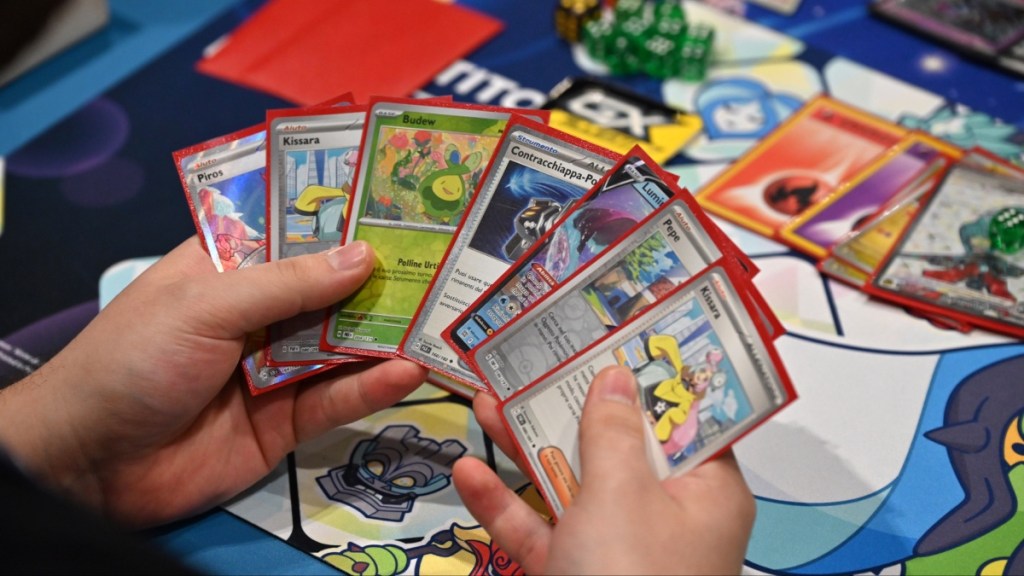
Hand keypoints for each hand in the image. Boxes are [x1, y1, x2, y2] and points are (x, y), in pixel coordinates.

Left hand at [0, 237, 425, 526]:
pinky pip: (336, 401)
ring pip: (343, 346)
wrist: (88, 466)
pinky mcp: (286, 423)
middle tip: (443, 261)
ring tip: (441, 315)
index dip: (341, 218)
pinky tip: (408, 370)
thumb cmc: (135, 359)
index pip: (294, 233)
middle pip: (330, 291)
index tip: (399, 201)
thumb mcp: (207, 304)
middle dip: (381, 277)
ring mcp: (275, 369)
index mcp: (229, 269)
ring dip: (387, 334)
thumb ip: (288, 283)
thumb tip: (364, 256)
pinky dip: (372, 387)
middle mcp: (259, 314)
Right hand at [453, 366, 754, 574]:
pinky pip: (542, 532)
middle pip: (616, 447)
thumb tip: (616, 374)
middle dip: (568, 405)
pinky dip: (506, 506)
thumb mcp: (621, 493)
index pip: (683, 420)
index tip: (614, 337)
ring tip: (484, 399)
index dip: (649, 377)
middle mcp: (665, 517)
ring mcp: (617, 551)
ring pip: (571, 486)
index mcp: (705, 492)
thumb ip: (611, 430)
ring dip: (525, 447)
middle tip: (534, 359)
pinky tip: (467, 472)